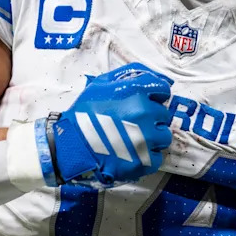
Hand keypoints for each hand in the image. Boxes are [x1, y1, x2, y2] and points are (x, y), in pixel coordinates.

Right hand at [43, 62, 173, 187]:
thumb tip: (154, 76)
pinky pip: (157, 157)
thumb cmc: (84, 112)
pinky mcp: (144, 160)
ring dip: (154, 137)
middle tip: (134, 122)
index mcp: (137, 92)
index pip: (163, 89)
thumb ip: (129, 74)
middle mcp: (146, 113)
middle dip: (152, 117)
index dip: (155, 95)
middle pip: (163, 114)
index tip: (147, 101)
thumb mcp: (102, 83)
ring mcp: (147, 138)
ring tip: (136, 139)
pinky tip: (134, 153)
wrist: (71, 145)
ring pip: (164, 136)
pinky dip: (148, 156)